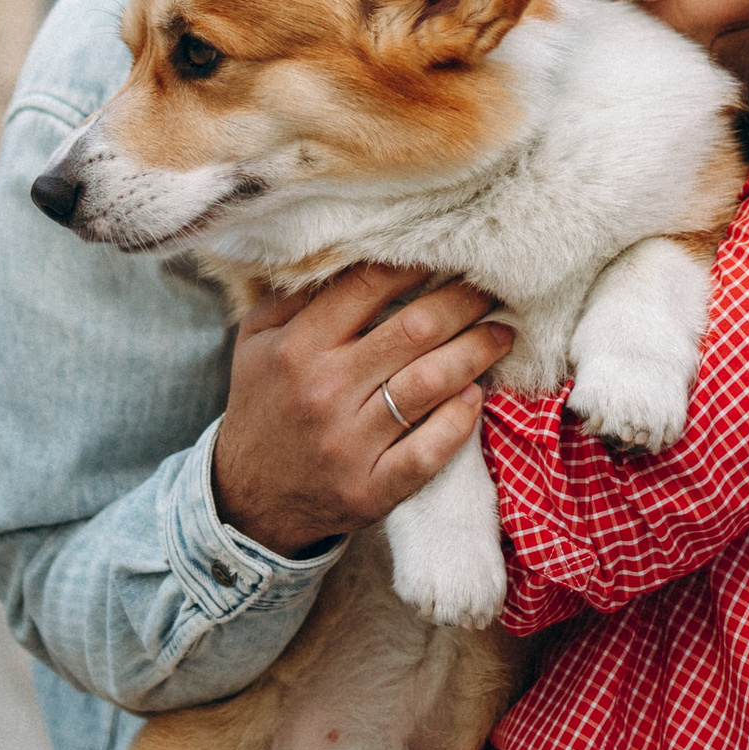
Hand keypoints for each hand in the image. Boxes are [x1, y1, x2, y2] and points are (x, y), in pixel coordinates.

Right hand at [211, 264, 512, 556]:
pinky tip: (475, 396)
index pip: (368, 287)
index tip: (447, 253)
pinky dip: (459, 420)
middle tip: (491, 290)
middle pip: (414, 330)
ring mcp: (349, 443)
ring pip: (430, 384)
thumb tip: (351, 251)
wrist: (247, 498)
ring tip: (501, 335)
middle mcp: (324, 391)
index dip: (416, 265)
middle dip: (463, 303)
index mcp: (297, 347)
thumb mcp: (256, 341)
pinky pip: (428, 450)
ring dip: (476, 353)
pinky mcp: (370, 488)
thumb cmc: (263, 404)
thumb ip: (295, 296)